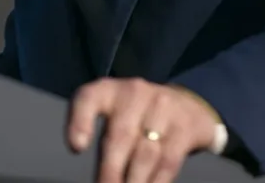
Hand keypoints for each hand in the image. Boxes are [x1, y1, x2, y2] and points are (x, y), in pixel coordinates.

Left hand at [67, 77, 219, 182]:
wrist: (187, 106)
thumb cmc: (139, 119)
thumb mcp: (117, 119)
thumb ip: (106, 144)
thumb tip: (100, 180)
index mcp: (109, 91)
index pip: (88, 98)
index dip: (79, 121)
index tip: (77, 147)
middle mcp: (135, 93)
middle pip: (119, 135)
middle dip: (111, 172)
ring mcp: (163, 106)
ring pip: (145, 153)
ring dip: (135, 181)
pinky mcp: (185, 125)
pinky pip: (168, 160)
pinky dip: (157, 182)